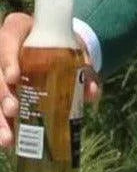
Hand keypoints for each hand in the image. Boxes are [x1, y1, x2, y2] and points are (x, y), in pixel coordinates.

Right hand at [0, 12, 101, 148]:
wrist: (59, 48)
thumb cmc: (64, 45)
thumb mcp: (75, 51)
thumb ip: (85, 68)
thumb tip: (92, 92)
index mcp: (19, 30)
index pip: (7, 39)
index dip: (7, 59)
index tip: (14, 77)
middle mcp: (3, 50)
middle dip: (1, 94)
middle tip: (13, 109)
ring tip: (7, 139)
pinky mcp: (1, 88)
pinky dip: (1, 124)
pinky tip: (7, 142)